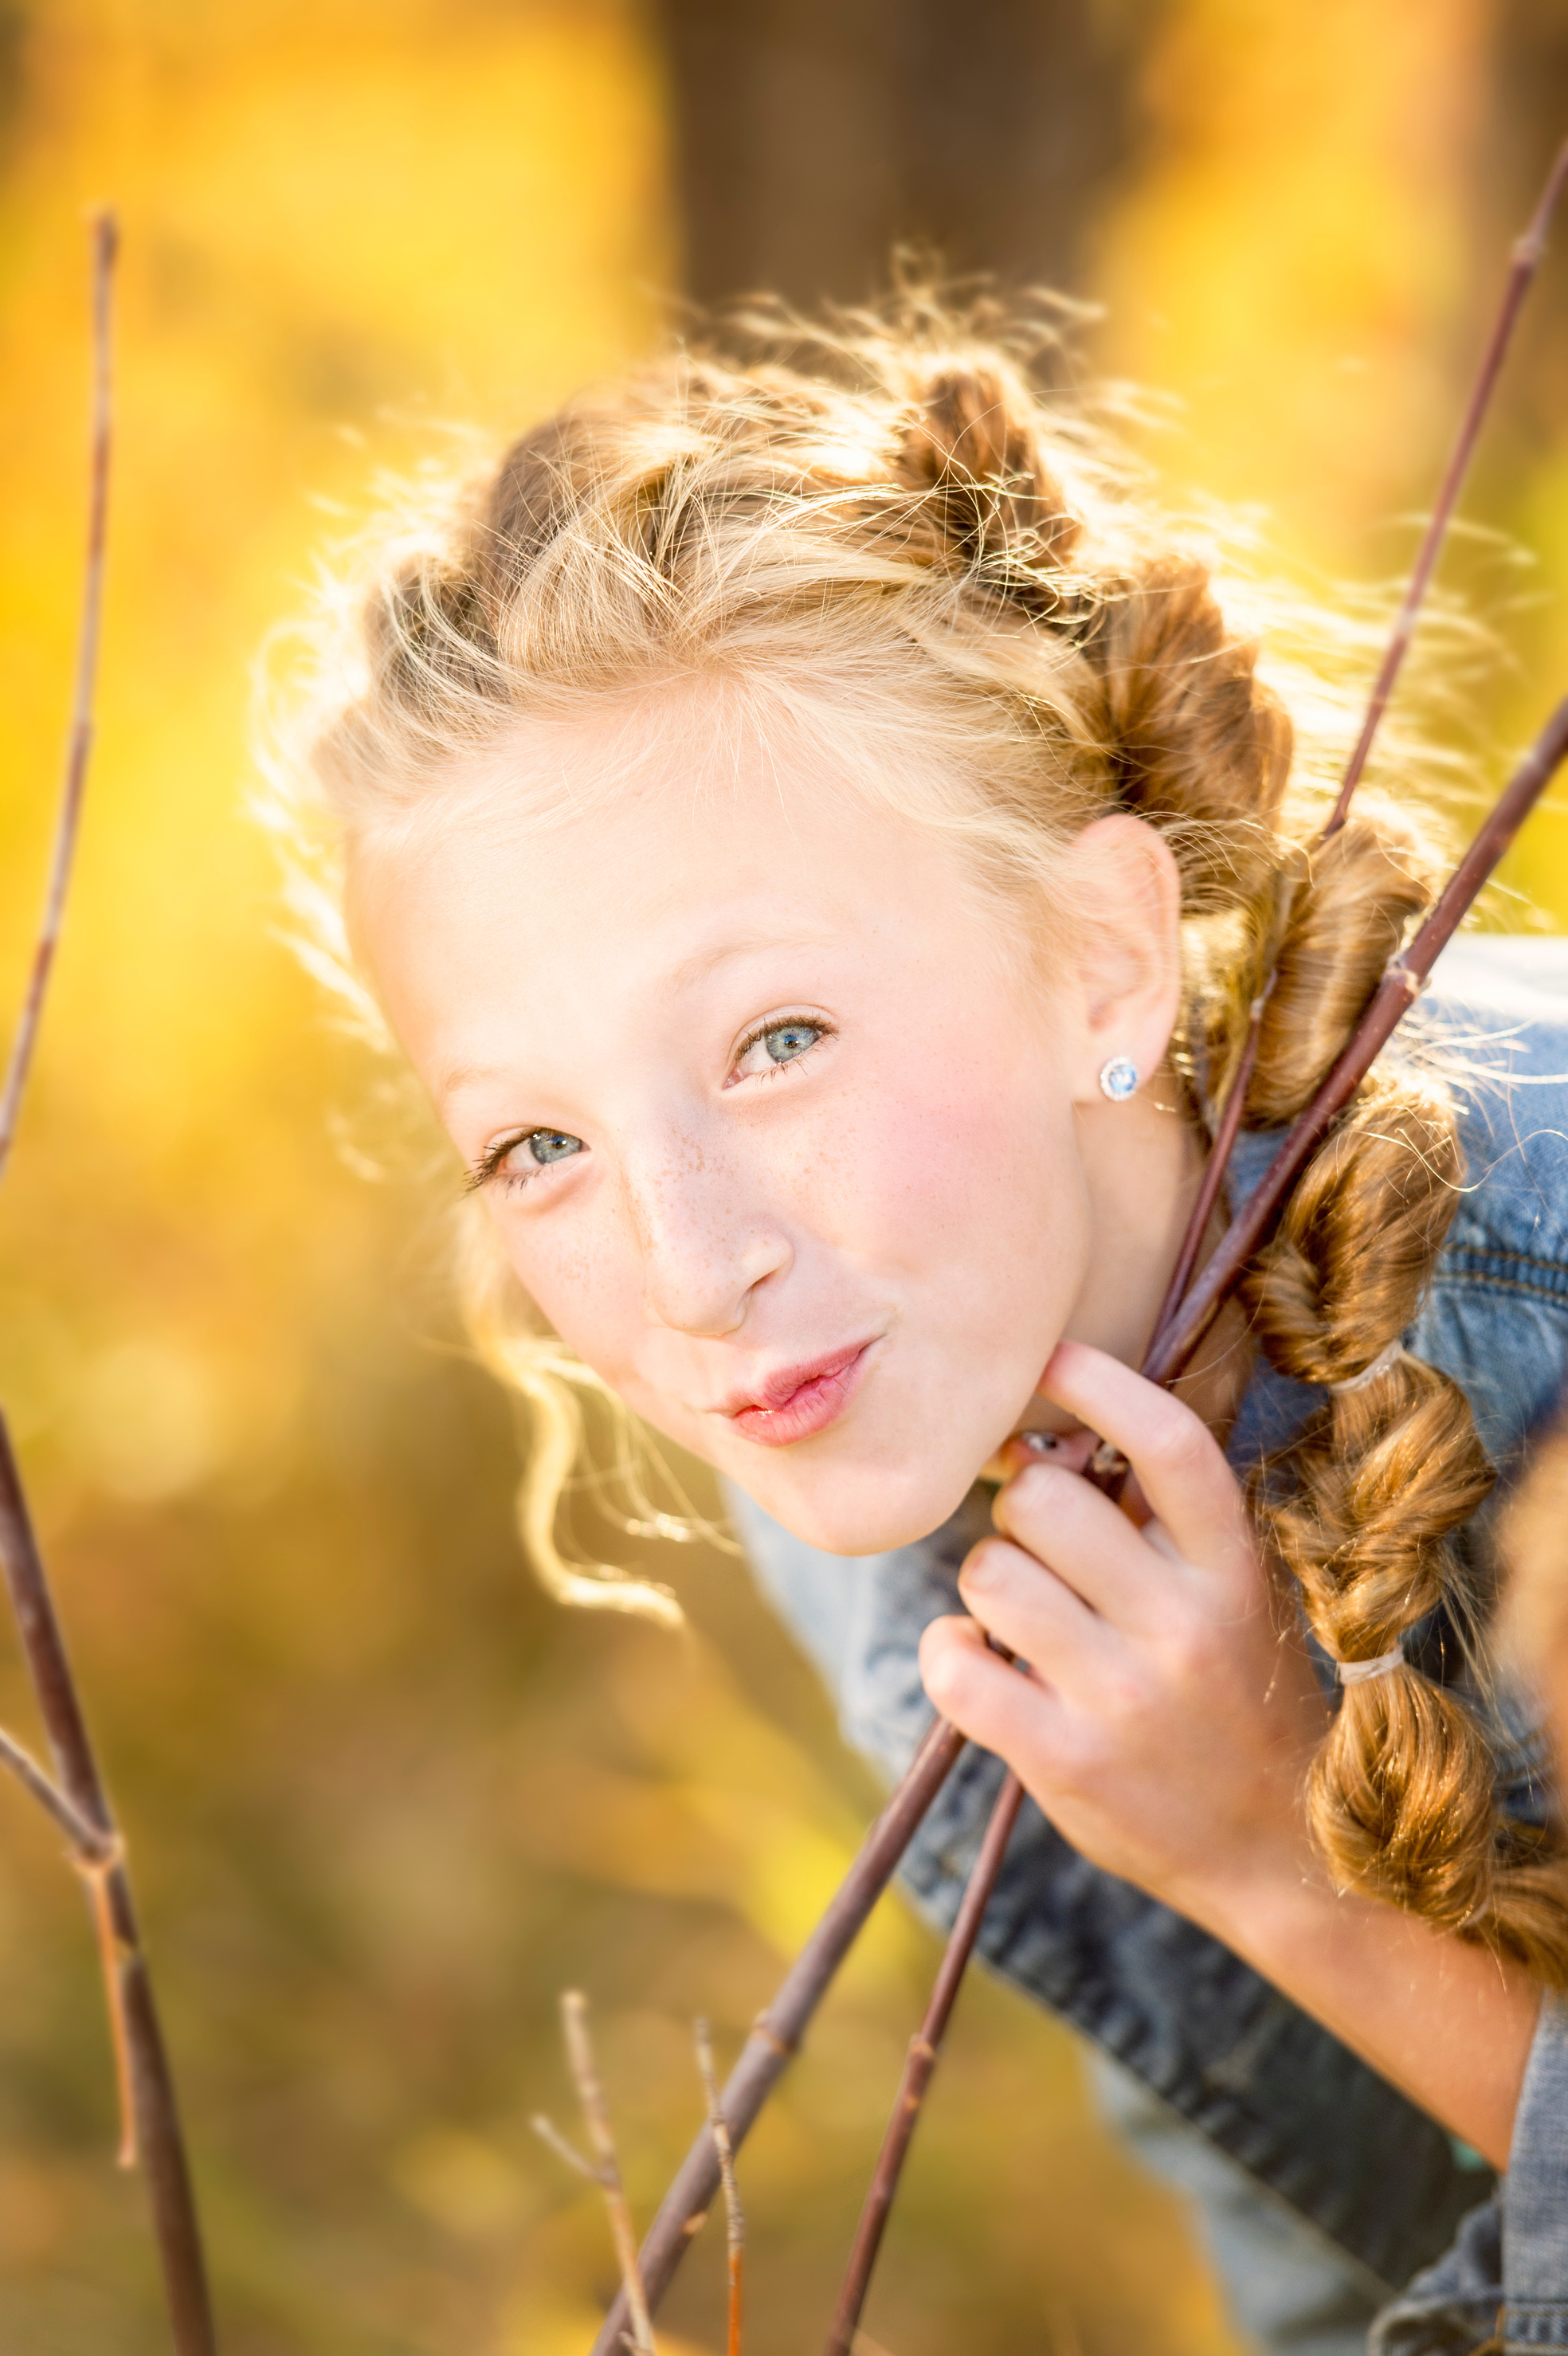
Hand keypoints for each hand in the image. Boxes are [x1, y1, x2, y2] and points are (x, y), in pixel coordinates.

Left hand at [919, 1340, 1326, 1931]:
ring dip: (986, 1584)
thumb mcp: (1233, 1598)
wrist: (1281, 1853)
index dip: (1098, 1382)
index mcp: (1231, 1568)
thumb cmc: (1233, 1700)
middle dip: (1020, 1511)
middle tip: (1038, 1551)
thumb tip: (1055, 1430)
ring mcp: (1125, 1695)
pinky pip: (957, 1663)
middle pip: (1045, 1498)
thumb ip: (1163, 1525)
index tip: (1049, 1358)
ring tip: (1016, 1618)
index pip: (1165, 1444)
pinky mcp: (1067, 1760)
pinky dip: (947, 1652)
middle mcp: (1184, 1623)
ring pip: (991, 1571)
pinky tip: (975, 1661)